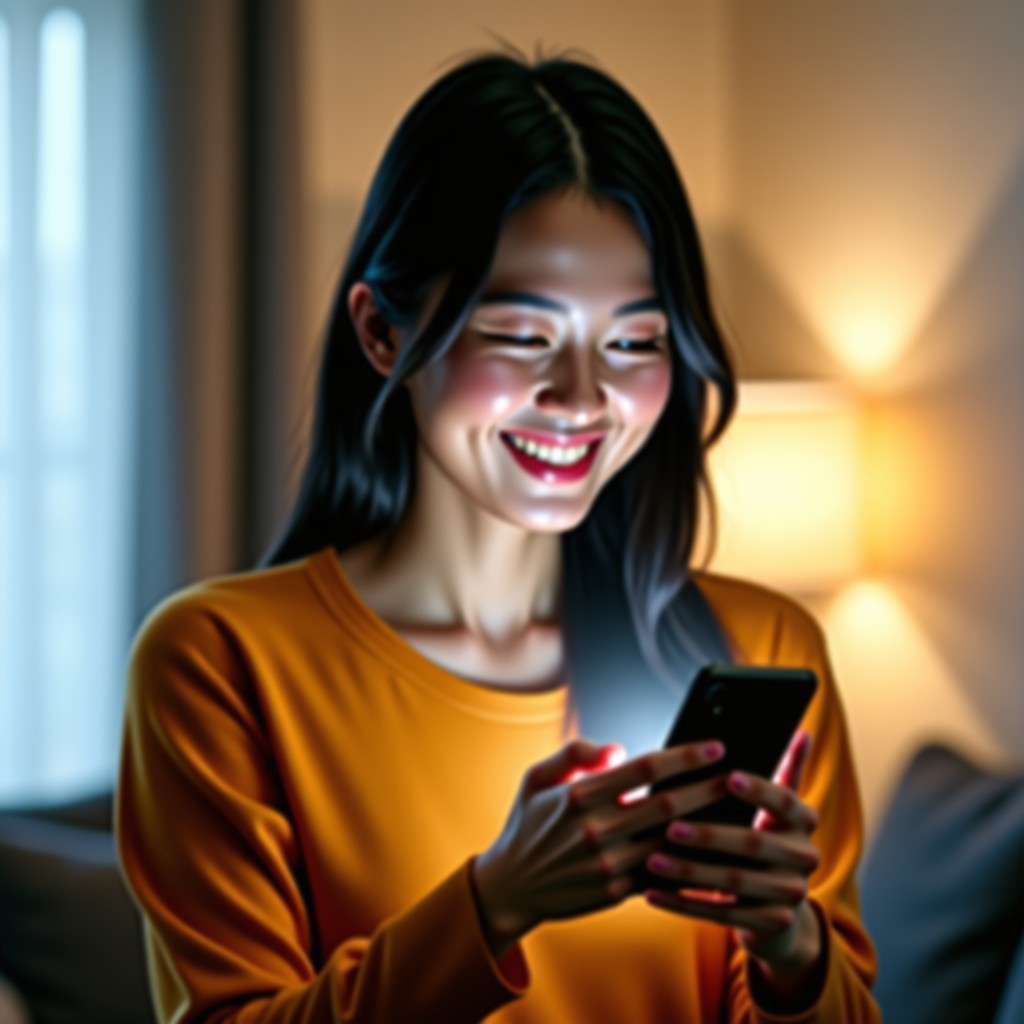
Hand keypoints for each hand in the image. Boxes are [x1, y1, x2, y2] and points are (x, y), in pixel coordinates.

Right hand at [471, 736, 728, 956]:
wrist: (510, 886)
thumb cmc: (527, 825)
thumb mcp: (536, 778)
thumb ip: (574, 754)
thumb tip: (619, 749)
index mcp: (580, 795)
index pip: (644, 769)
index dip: (684, 757)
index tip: (715, 747)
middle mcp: (597, 829)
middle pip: (667, 805)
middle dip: (708, 788)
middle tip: (742, 776)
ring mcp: (608, 865)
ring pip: (670, 843)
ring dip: (707, 828)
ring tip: (738, 814)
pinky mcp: (616, 892)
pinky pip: (662, 877)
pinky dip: (690, 867)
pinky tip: (715, 856)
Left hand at [643, 730, 822, 985]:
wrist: (778, 909)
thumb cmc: (763, 840)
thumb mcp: (777, 808)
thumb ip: (785, 771)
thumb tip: (802, 732)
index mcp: (804, 821)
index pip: (786, 799)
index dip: (759, 789)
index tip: (728, 776)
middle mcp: (804, 857)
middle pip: (753, 843)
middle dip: (708, 835)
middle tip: (670, 825)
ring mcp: (789, 894)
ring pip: (733, 882)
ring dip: (688, 870)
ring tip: (651, 858)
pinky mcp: (768, 923)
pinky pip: (720, 915)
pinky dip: (682, 904)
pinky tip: (651, 892)